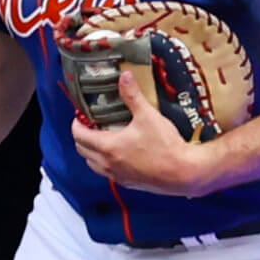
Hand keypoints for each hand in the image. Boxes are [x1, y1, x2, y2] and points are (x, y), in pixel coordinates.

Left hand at [70, 71, 216, 196]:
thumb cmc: (166, 146)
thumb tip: (125, 76)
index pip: (79, 135)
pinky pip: (107, 173)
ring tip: (104, 138)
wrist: (183, 173)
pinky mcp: (127, 183)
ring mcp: (117, 176)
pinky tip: (120, 153)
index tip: (80, 116)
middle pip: (82, 150)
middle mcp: (107, 164)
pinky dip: (105, 163)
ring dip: (92, 152)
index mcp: (108, 147)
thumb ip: (133, 96)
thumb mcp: (148, 116)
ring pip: (93, 164)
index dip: (76, 124)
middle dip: (82, 136)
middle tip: (91, 124)